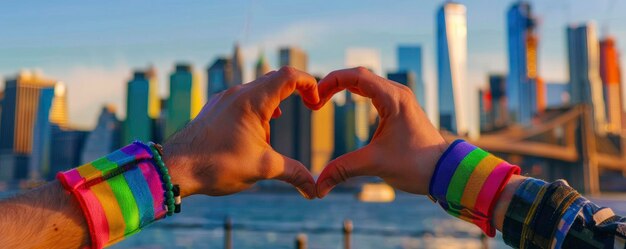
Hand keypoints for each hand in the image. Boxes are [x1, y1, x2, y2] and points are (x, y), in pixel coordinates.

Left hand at [163, 66, 318, 198]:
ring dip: (275, 103)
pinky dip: (258, 109)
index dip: (310, 84)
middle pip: (276, 79)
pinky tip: (255, 133)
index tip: (317, 103)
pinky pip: (243, 98)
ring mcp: (224, 99)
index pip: (290, 76)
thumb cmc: (217, 165)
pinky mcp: (215, 108)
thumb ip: (294, 173)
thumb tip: (315, 188)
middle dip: (296, 92)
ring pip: (258, 89)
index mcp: (253, 101)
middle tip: (309, 107)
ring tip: (274, 131)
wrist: (175, 168)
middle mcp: (238, 93)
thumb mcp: (263, 169)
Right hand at [313, 67, 447, 196]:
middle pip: (359, 75)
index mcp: (393, 98)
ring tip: (323, 99)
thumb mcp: (375, 164)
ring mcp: (400, 99)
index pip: (357, 76)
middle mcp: (397, 93)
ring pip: (366, 82)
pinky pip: (374, 91)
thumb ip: (343, 170)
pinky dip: (355, 92)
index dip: (332, 82)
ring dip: (344, 87)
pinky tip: (344, 101)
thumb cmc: (417, 165)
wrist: (446, 171)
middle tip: (315, 100)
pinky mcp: (400, 108)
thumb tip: (318, 186)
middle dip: (334, 84)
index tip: (315, 97)